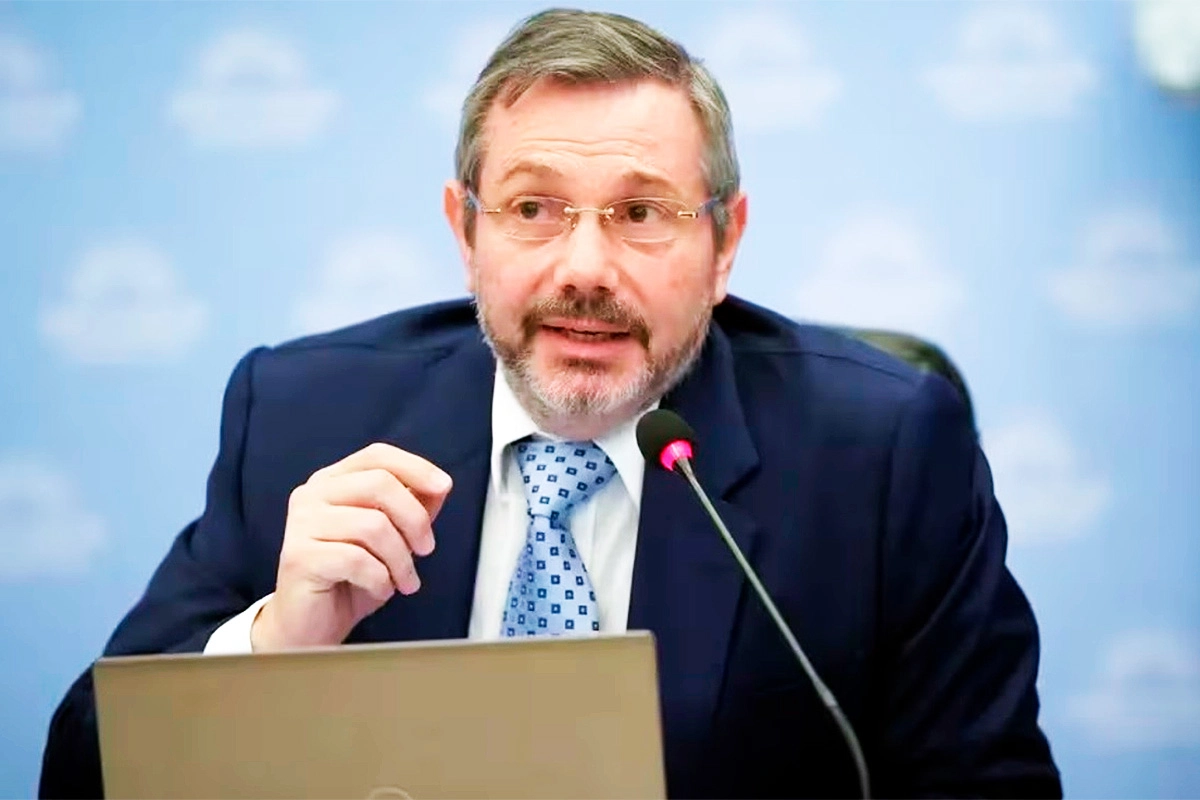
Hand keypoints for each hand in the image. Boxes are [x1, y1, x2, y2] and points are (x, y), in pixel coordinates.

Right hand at [251, 442, 452, 650]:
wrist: (311, 627)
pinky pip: (357, 559)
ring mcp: (302, 524)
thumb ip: (413, 508)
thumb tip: (440, 485)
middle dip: (415, 519)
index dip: (415, 467)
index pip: (377, 456)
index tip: (444, 486)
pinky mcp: (299, 556)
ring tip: (404, 580)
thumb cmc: (350, 580)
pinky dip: (380, 579)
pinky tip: (379, 589)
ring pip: (373, 525)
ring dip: (401, 559)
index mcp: (332, 482)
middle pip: (379, 484)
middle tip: (426, 550)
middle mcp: (312, 495)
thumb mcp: (392, 539)